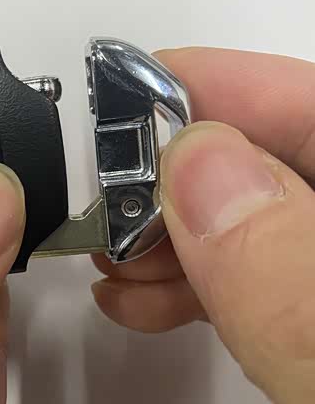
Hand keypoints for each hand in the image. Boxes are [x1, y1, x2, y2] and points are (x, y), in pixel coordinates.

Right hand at [91, 47, 314, 403]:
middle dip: (173, 170)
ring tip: (112, 254)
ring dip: (164, 228)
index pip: (314, 110)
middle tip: (109, 193)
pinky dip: (183, 278)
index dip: (220, 85)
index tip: (128, 89)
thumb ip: (287, 279)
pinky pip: (243, 273)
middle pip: (268, 157)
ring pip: (246, 215)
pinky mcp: (303, 318)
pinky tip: (139, 294)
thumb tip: (202, 168)